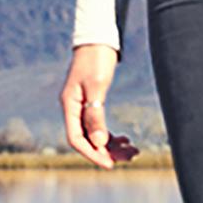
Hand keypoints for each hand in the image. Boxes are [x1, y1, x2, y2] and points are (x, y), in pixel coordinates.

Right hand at [61, 43, 122, 167]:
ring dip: (112, 145)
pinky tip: (125, 139)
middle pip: (87, 139)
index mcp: (69, 105)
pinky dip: (112, 135)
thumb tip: (98, 142)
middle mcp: (73, 109)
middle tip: (128, 158)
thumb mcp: (97, 86)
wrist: (98, 37)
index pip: (77, 139)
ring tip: (132, 151)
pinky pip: (99, 126)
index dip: (92, 154)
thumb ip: (95, 114)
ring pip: (95, 134)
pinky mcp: (92, 102)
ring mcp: (82, 106)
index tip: (109, 164)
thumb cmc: (96, 58)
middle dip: (107, 151)